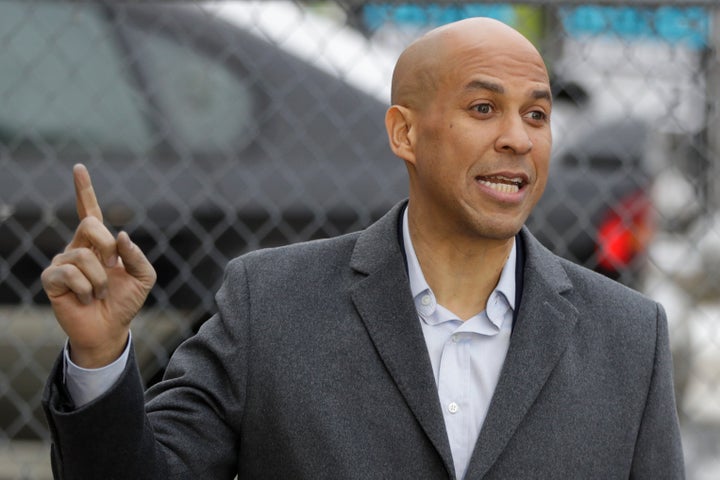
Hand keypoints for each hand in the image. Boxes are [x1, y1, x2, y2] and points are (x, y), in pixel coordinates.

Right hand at [41, 164, 156, 367]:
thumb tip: (121, 236)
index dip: (83, 190)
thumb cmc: (125, 301)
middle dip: (107, 247)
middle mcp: (78, 247)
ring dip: (100, 279)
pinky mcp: (52, 279)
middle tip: (112, 268)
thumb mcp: (143, 277)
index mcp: (99, 243)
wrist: (110, 329)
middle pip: (90, 225)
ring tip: (99, 293)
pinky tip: (86, 299)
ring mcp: (63, 262)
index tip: (79, 168)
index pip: (89, 211)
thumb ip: (137, 255)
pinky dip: (86, 288)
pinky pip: (69, 273)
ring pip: (83, 256)